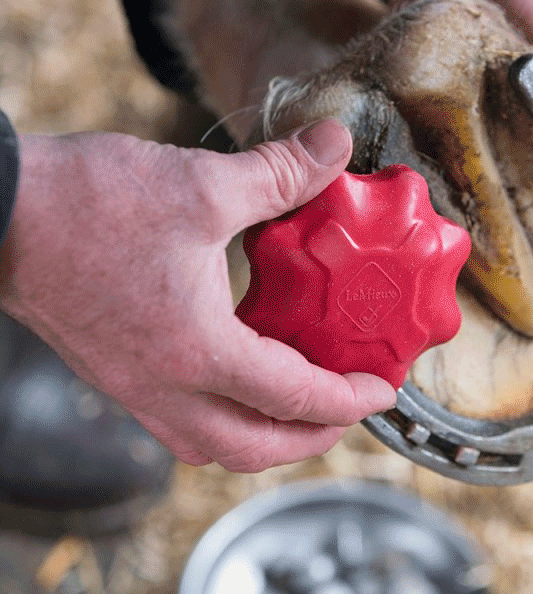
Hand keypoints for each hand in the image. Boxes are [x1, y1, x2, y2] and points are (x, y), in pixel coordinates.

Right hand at [0, 120, 395, 471]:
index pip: (295, 399)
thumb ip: (278, 173)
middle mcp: (166, 388)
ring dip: (268, 436)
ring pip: (216, 446)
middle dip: (313, 439)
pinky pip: (182, 424)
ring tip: (301, 405)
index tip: (382, 390)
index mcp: (198, 352)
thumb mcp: (201, 186)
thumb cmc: (89, 205)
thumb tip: (333, 144)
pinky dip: (226, 418)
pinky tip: (241, 378)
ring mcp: (135, 389)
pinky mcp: (116, 376)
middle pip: (256, 449)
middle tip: (349, 410)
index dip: (349, 400)